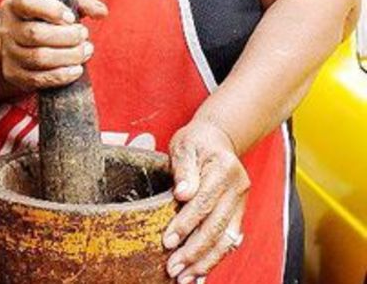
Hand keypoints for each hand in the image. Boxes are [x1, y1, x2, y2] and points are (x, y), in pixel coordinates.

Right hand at [0, 0, 106, 91]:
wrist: (25, 44)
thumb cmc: (48, 20)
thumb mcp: (62, 4)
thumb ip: (83, 3)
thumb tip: (101, 12)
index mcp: (14, 5)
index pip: (27, 3)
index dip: (51, 10)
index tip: (72, 17)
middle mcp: (6, 28)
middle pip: (34, 34)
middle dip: (67, 37)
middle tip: (84, 35)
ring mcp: (8, 53)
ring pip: (38, 58)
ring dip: (68, 56)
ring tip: (85, 51)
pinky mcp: (13, 74)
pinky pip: (37, 79)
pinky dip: (61, 76)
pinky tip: (76, 70)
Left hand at [163, 119, 248, 281]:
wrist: (219, 138)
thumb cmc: (196, 142)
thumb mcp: (184, 146)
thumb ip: (183, 169)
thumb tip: (182, 194)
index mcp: (223, 170)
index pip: (203, 203)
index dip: (185, 224)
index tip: (167, 241)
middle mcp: (238, 188)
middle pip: (217, 227)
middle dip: (194, 251)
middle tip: (173, 269)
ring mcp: (241, 203)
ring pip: (227, 239)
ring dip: (206, 262)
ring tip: (186, 278)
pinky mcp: (239, 213)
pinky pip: (230, 240)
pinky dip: (216, 258)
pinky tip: (201, 274)